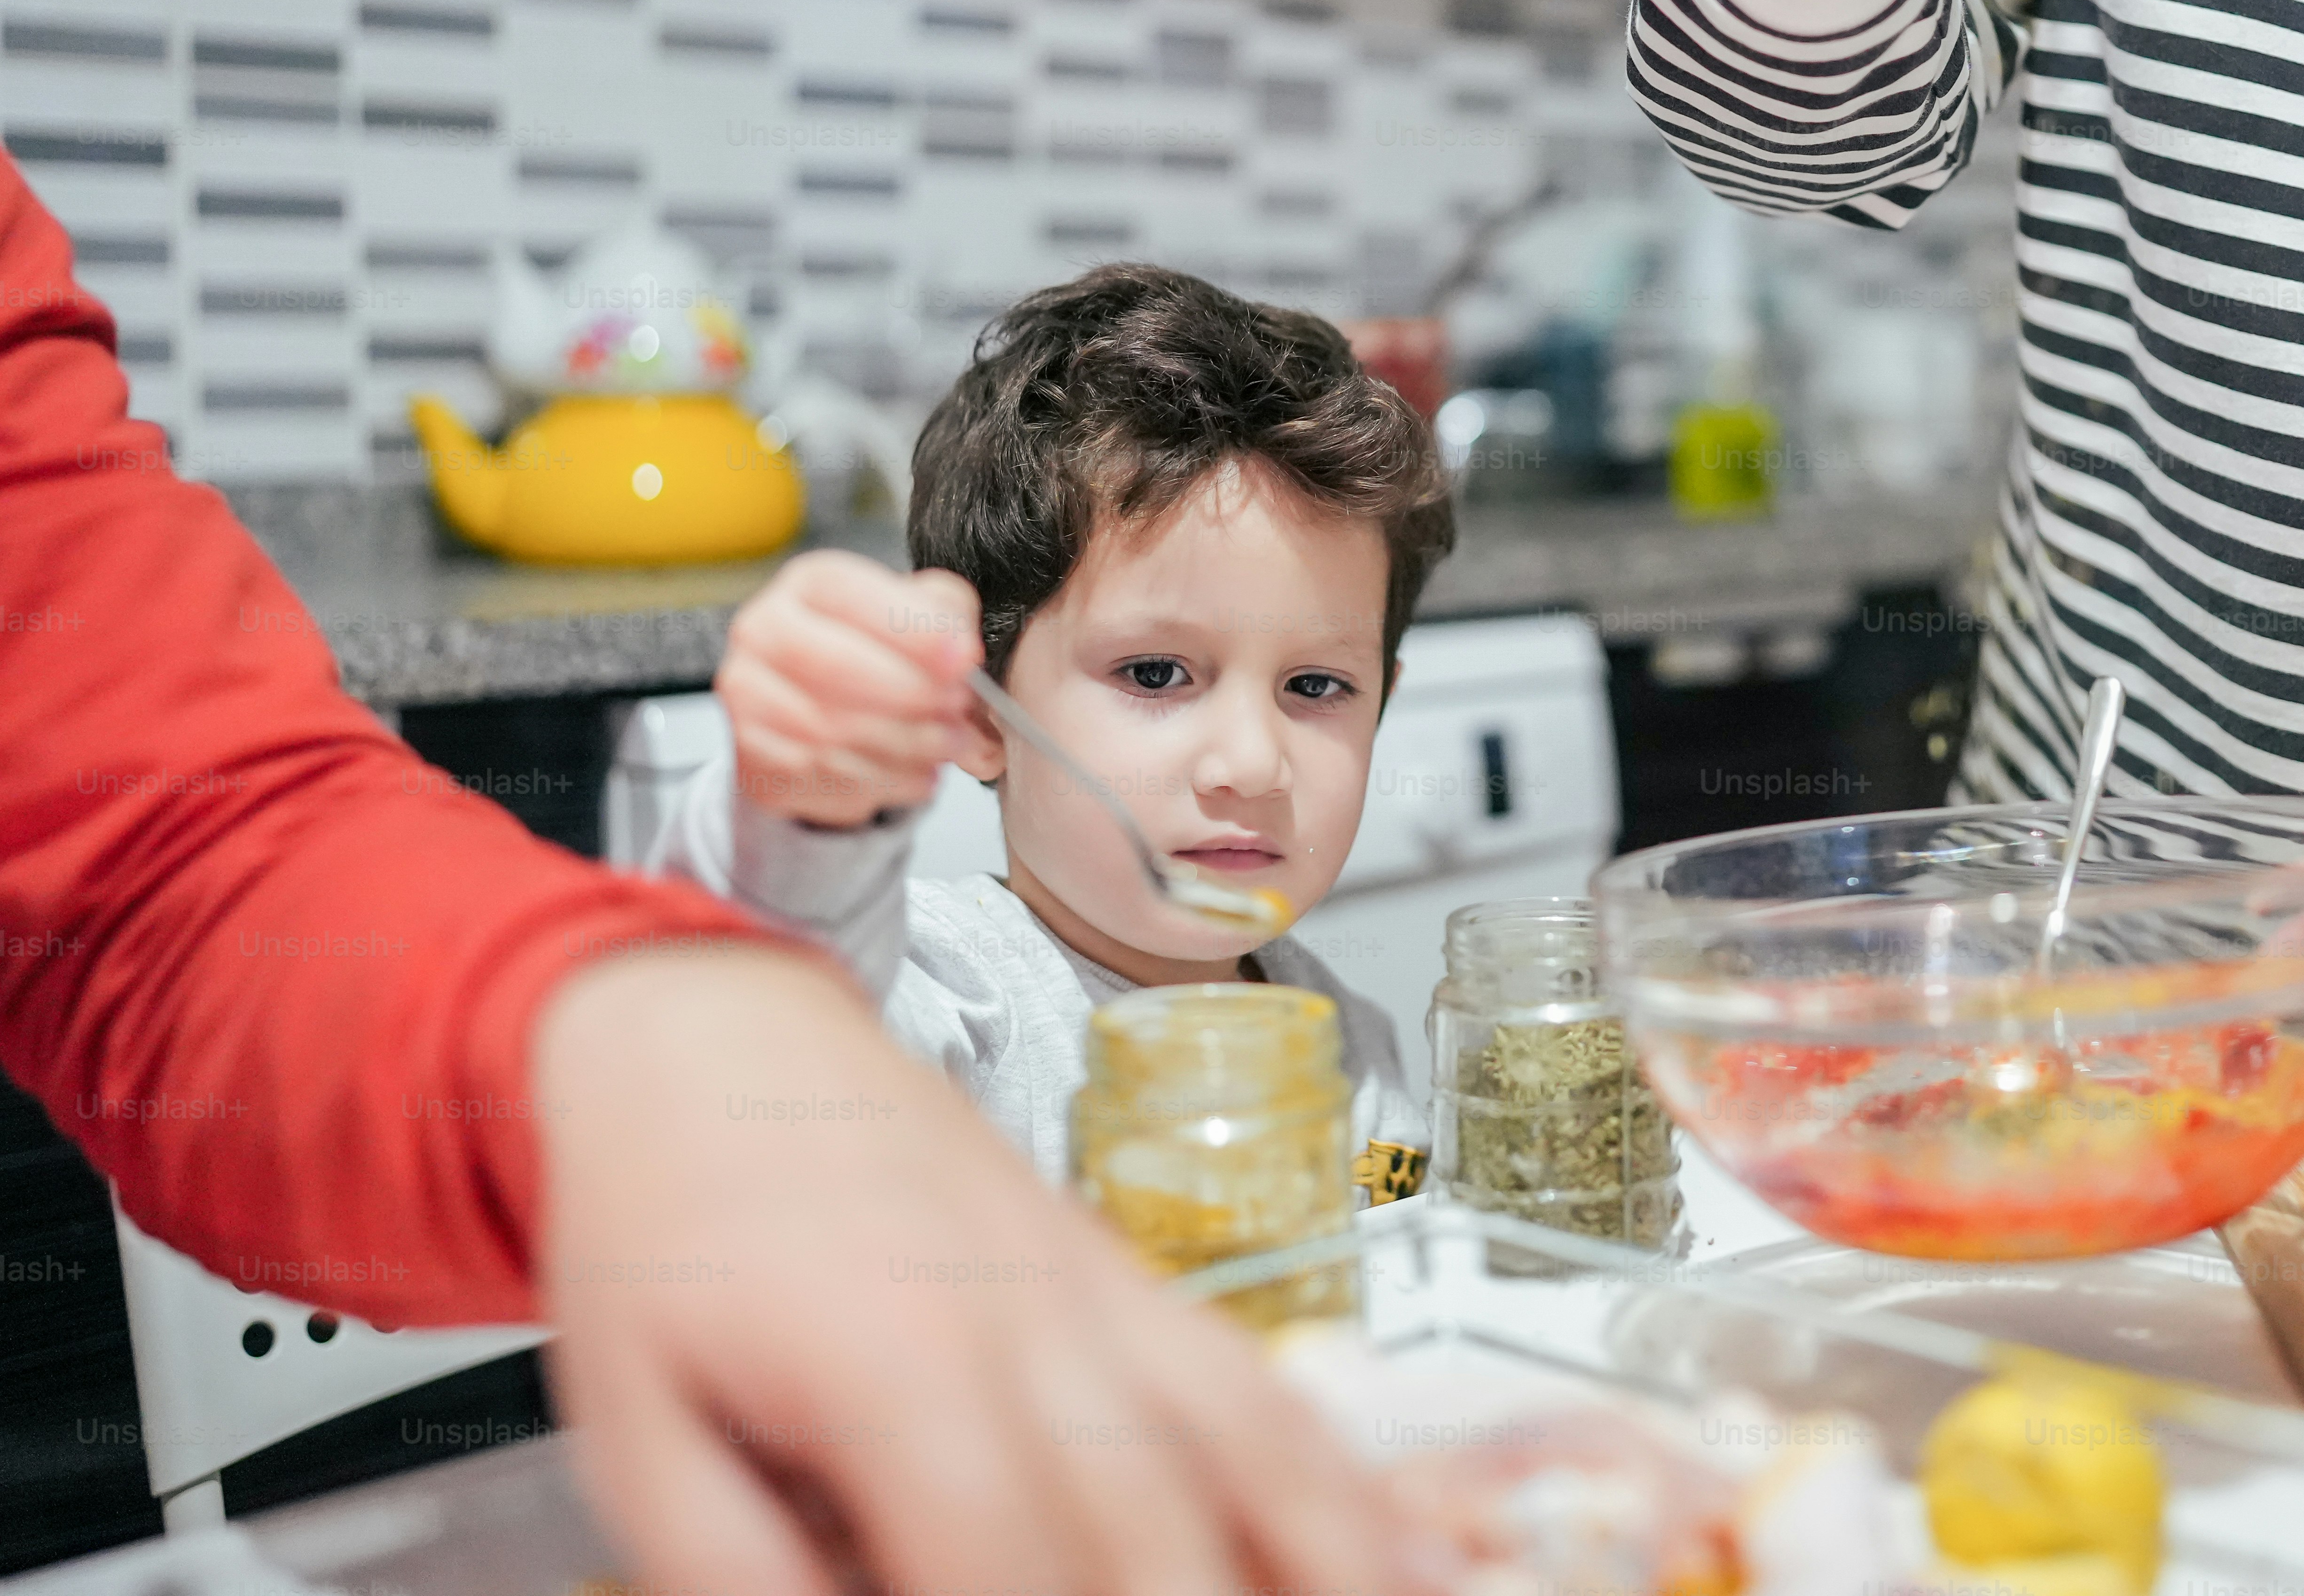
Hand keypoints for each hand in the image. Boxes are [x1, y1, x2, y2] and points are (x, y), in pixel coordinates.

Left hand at [534, 947, 1429, 1595]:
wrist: (715, 1045)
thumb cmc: (670, 1227)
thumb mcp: (633, 1430)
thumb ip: (728, 1568)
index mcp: (895, 1362)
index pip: (1006, 1569)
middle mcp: (1031, 1321)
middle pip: (1157, 1533)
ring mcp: (1104, 1291)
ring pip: (1255, 1452)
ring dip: (1318, 1560)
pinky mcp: (1135, 1280)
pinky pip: (1266, 1390)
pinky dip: (1339, 1484)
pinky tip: (1385, 1552)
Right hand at [716, 550, 979, 828]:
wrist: (827, 704)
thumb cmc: (881, 649)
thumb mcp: (921, 611)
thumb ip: (946, 616)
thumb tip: (960, 654)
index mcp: (808, 586)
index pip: (851, 595)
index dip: (911, 630)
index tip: (962, 659)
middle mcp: (762, 635)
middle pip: (834, 666)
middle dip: (910, 694)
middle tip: (958, 709)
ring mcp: (747, 702)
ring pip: (828, 733)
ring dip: (904, 746)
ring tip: (949, 746)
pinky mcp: (754, 764)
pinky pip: (821, 781)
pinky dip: (881, 783)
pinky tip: (916, 775)